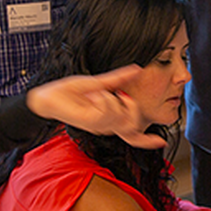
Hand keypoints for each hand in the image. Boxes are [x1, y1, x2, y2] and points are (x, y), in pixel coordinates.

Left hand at [26, 66, 166, 148]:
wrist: (49, 96)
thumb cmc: (69, 92)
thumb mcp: (99, 82)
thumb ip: (119, 78)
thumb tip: (137, 69)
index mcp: (109, 120)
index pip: (131, 135)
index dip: (147, 141)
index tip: (161, 141)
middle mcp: (106, 126)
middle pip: (133, 124)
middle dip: (133, 107)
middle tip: (119, 94)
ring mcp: (99, 126)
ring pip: (122, 115)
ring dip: (111, 98)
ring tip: (95, 93)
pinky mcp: (92, 122)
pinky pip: (109, 108)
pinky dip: (103, 97)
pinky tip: (92, 95)